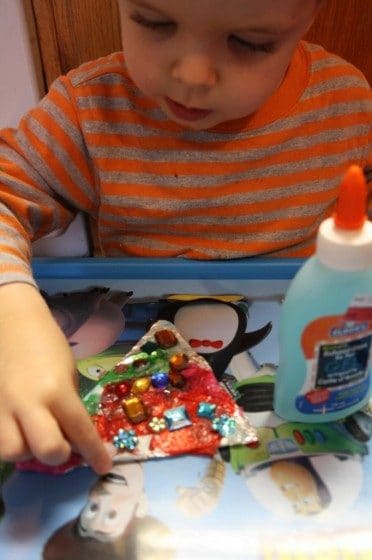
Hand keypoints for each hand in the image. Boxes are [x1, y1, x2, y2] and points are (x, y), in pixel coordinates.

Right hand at [0, 283, 111, 474]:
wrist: (9, 321)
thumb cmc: (46, 342)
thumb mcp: (67, 371)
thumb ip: (68, 404)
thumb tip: (73, 435)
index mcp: (57, 390)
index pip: (80, 431)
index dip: (94, 453)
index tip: (104, 466)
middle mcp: (29, 404)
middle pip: (46, 450)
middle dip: (58, 454)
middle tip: (62, 443)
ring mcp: (2, 408)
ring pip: (13, 453)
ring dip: (28, 450)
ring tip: (33, 434)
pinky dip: (10, 440)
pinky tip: (16, 428)